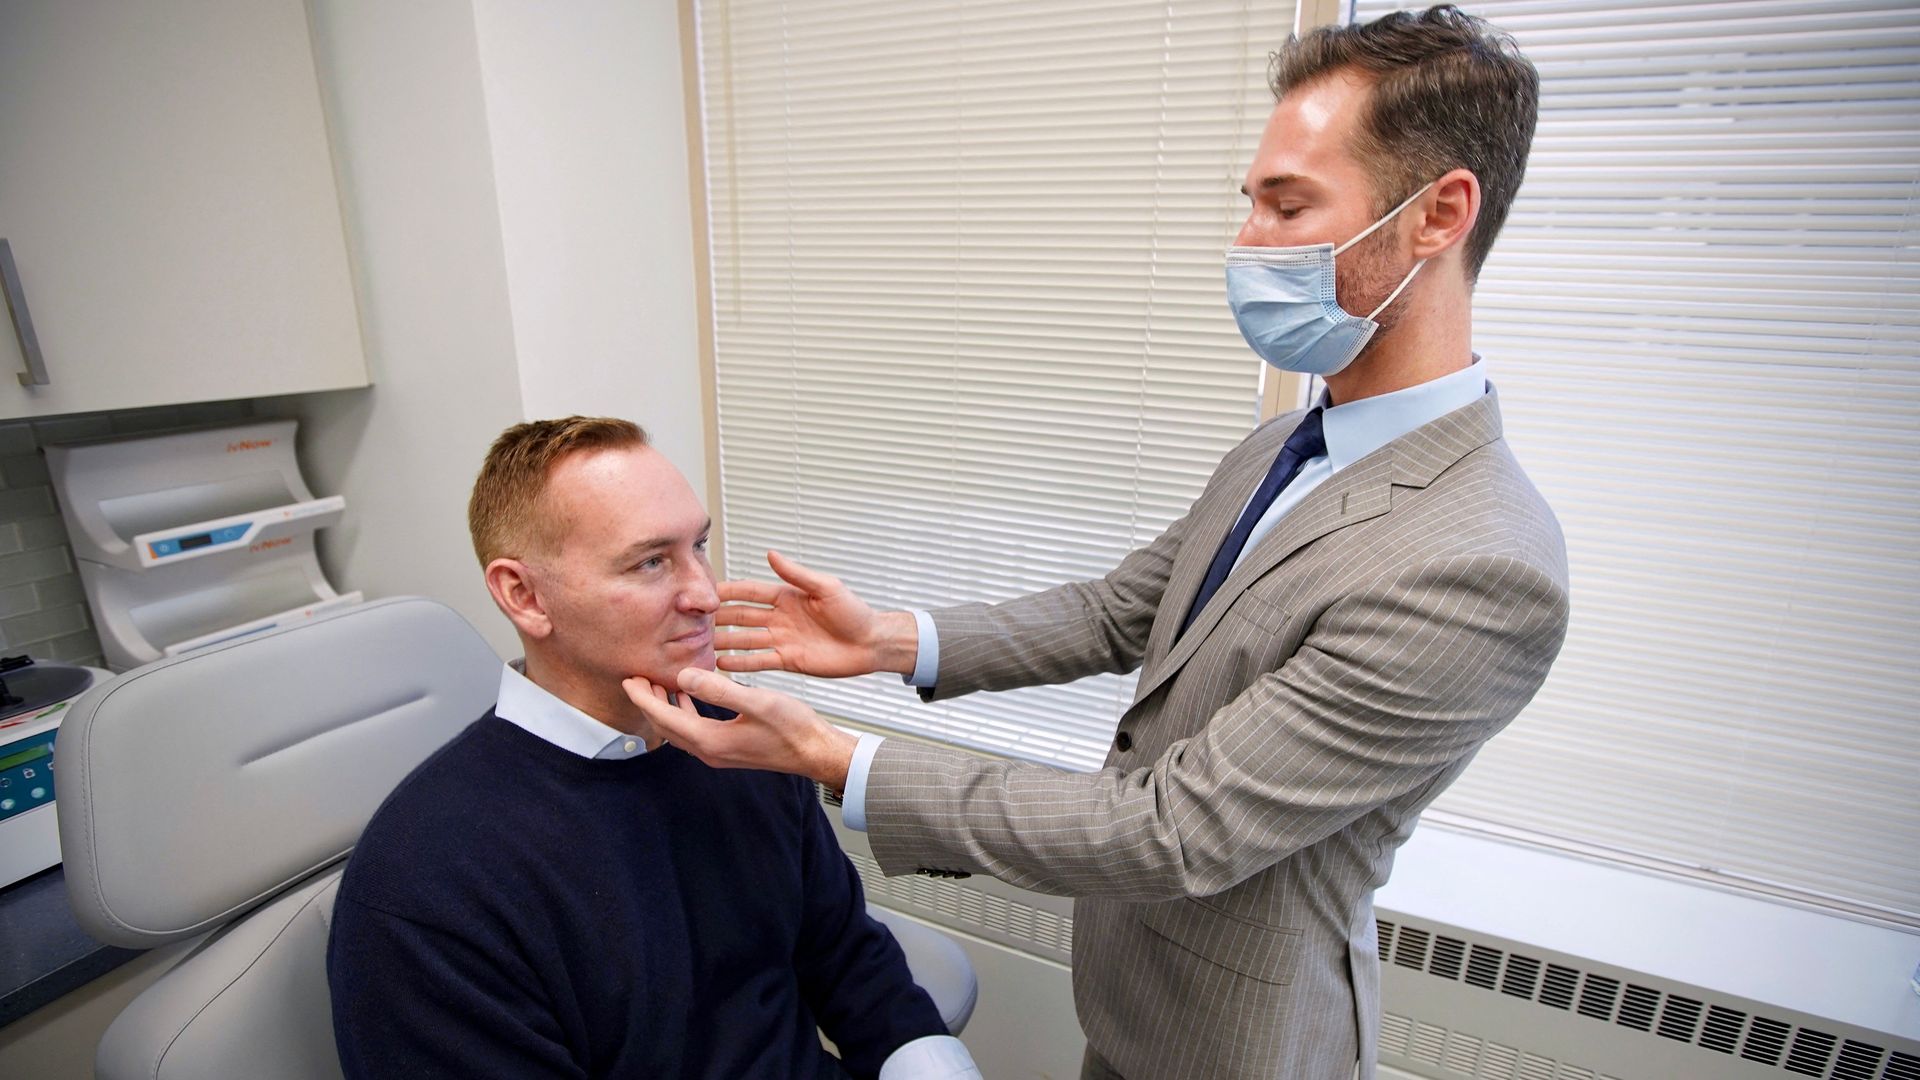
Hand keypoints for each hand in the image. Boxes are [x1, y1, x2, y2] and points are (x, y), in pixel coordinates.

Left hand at [622, 668, 856, 790]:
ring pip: (679, 729)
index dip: (643, 698)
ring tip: (657, 682)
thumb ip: (719, 689)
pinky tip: (688, 695)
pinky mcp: (728, 747)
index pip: (664, 718)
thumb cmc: (794, 728)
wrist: (815, 752)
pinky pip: (694, 730)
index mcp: (711, 740)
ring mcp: (718, 752)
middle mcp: (709, 750)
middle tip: (637, 676)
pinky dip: (684, 711)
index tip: (629, 678)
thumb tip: (685, 676)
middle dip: (648, 702)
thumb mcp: (758, 702)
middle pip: (666, 727)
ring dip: (665, 707)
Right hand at [715, 550, 916, 677]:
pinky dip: (741, 663)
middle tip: (695, 620)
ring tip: (702, 644)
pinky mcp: (788, 660)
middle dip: (720, 617)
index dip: (730, 591)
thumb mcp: (826, 588)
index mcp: (788, 595)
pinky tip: (722, 663)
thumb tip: (771, 554)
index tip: (707, 591)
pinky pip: (760, 660)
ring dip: (726, 641)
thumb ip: (797, 574)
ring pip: (747, 639)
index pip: (751, 591)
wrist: (871, 643)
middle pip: (743, 616)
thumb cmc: (855, 612)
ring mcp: (783, 639)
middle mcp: (781, 617)